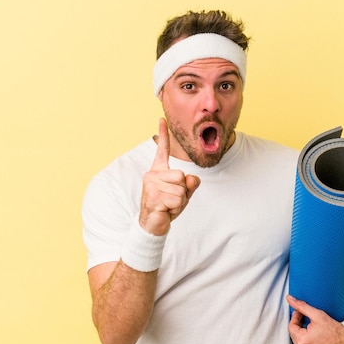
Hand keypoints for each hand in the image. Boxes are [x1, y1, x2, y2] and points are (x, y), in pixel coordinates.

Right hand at [139, 118, 199, 235]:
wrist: (153, 224)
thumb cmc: (167, 206)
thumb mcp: (183, 194)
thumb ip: (191, 184)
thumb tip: (192, 178)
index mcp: (159, 170)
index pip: (162, 150)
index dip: (163, 134)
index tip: (162, 118)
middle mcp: (153, 174)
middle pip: (182, 176)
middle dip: (183, 191)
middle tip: (171, 199)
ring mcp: (151, 185)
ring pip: (181, 189)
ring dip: (179, 201)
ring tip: (168, 205)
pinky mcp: (153, 196)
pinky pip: (177, 199)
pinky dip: (176, 208)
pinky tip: (165, 210)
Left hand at [287, 295, 343, 343]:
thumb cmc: (334, 330)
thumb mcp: (317, 315)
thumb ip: (301, 306)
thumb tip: (289, 299)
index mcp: (302, 341)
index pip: (291, 326)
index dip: (295, 317)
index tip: (301, 313)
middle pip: (294, 335)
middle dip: (299, 327)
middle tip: (308, 321)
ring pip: (298, 343)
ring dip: (302, 336)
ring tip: (313, 331)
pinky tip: (315, 340)